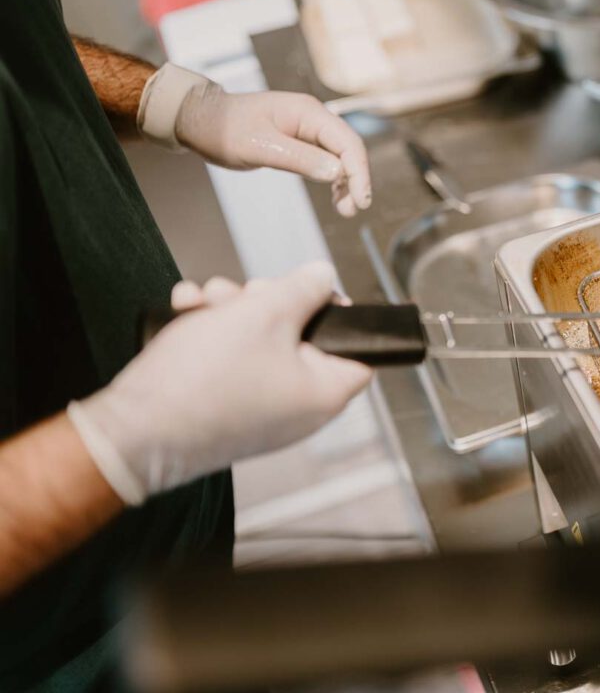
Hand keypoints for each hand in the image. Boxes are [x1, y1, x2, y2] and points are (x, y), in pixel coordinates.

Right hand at [68, 263, 372, 504]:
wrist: (132, 431)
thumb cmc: (204, 379)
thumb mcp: (264, 314)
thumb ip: (303, 289)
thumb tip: (325, 277)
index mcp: (324, 392)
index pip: (359, 347)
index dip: (339, 311)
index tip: (310, 292)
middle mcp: (299, 409)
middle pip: (301, 336)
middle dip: (265, 301)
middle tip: (239, 295)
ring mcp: (261, 411)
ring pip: (258, 342)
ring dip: (230, 311)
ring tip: (202, 302)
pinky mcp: (224, 410)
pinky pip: (229, 362)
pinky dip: (209, 334)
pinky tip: (185, 314)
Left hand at [176, 83, 371, 216]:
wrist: (203, 121)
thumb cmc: (225, 129)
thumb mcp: (260, 146)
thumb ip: (299, 159)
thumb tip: (336, 174)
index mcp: (308, 112)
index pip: (347, 142)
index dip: (359, 172)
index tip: (361, 199)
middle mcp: (313, 118)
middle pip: (349, 150)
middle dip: (356, 180)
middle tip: (352, 209)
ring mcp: (308, 129)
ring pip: (341, 157)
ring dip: (347, 183)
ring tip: (345, 209)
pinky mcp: (301, 141)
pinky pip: (327, 160)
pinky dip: (334, 180)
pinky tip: (336, 197)